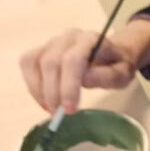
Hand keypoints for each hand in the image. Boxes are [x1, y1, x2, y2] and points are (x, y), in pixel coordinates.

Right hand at [20, 28, 136, 114]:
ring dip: (38, 90)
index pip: (73, 59)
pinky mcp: (42, 49)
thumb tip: (84, 81)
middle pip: (50, 62)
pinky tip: (43, 99)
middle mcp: (69, 36)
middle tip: (58, 114)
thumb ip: (107, 76)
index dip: (68, 86)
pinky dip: (31, 84)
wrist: (110, 54)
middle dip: (52, 92)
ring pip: (33, 62)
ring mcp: (52, 41)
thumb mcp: (122, 74)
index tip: (69, 109)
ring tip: (50, 108)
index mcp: (91, 39)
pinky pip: (27, 64)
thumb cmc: (116, 65)